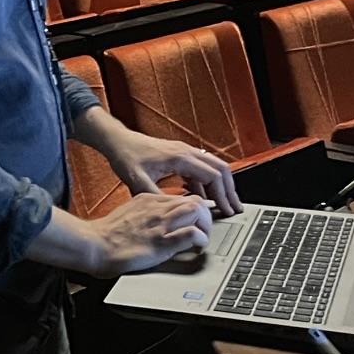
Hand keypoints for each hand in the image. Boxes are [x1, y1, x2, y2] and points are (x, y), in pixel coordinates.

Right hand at [81, 192, 212, 278]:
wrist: (94, 244)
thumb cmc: (107, 234)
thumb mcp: (129, 212)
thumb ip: (145, 212)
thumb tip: (158, 220)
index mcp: (148, 199)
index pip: (182, 197)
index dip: (195, 208)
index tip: (197, 219)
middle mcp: (157, 208)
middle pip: (195, 200)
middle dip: (206, 215)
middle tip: (204, 229)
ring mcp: (160, 224)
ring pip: (197, 211)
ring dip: (206, 225)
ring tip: (203, 237)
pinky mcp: (161, 242)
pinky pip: (191, 234)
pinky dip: (200, 239)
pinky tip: (197, 246)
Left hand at [102, 125, 241, 217]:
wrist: (118, 142)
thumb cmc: (126, 157)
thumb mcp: (138, 181)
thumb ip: (157, 197)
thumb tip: (174, 212)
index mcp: (181, 158)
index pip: (214, 175)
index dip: (223, 195)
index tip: (227, 211)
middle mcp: (187, 152)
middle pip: (221, 169)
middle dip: (230, 190)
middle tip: (236, 208)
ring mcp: (185, 152)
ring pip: (213, 168)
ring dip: (221, 186)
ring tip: (225, 205)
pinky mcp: (180, 156)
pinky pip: (201, 169)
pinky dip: (207, 183)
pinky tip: (204, 198)